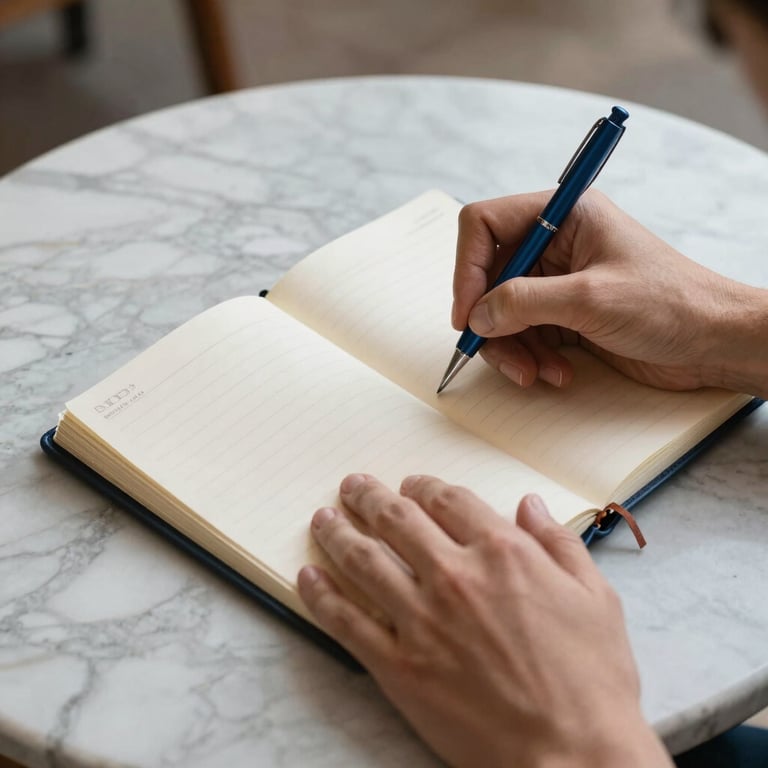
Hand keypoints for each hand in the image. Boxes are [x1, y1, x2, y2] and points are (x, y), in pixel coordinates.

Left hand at [298, 474, 671, 767]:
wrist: (573, 755)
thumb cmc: (592, 680)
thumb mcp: (596, 598)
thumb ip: (558, 542)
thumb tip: (530, 504)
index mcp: (502, 553)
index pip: (448, 500)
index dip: (423, 486)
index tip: (411, 484)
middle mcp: (454, 576)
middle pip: (396, 519)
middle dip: (369, 496)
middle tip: (352, 486)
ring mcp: (421, 620)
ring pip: (363, 560)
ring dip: (338, 533)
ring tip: (324, 518)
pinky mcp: (398, 665)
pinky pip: (347, 621)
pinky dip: (322, 594)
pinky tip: (309, 576)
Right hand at [454, 190, 767, 395]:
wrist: (713, 342)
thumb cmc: (671, 303)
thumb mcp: (589, 299)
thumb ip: (523, 302)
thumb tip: (476, 315)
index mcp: (563, 215)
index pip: (485, 225)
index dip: (467, 268)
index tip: (467, 313)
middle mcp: (556, 244)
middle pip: (489, 276)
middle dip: (491, 320)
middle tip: (495, 351)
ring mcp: (558, 281)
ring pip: (502, 312)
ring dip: (512, 347)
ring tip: (536, 372)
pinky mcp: (564, 314)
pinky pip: (524, 334)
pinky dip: (530, 357)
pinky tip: (556, 372)